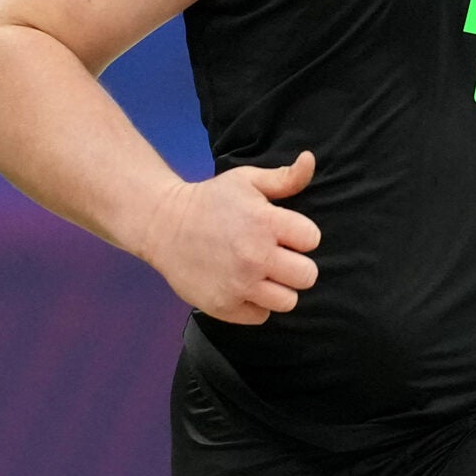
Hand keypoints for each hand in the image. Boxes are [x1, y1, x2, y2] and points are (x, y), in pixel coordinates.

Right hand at [139, 151, 320, 323]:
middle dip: (296, 266)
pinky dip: (255, 304)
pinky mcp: (224, 306)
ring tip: (262, 275)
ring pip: (288, 301)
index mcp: (266, 223)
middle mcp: (255, 257)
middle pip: (307, 276)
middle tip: (277, 258)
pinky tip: (243, 287)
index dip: (302, 236)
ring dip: (279, 288)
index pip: (312, 239)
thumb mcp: (246, 181)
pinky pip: (261, 316)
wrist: (163, 225)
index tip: (285, 234)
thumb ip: (284, 177)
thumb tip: (310, 159)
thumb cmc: (210, 201)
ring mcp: (239, 285)